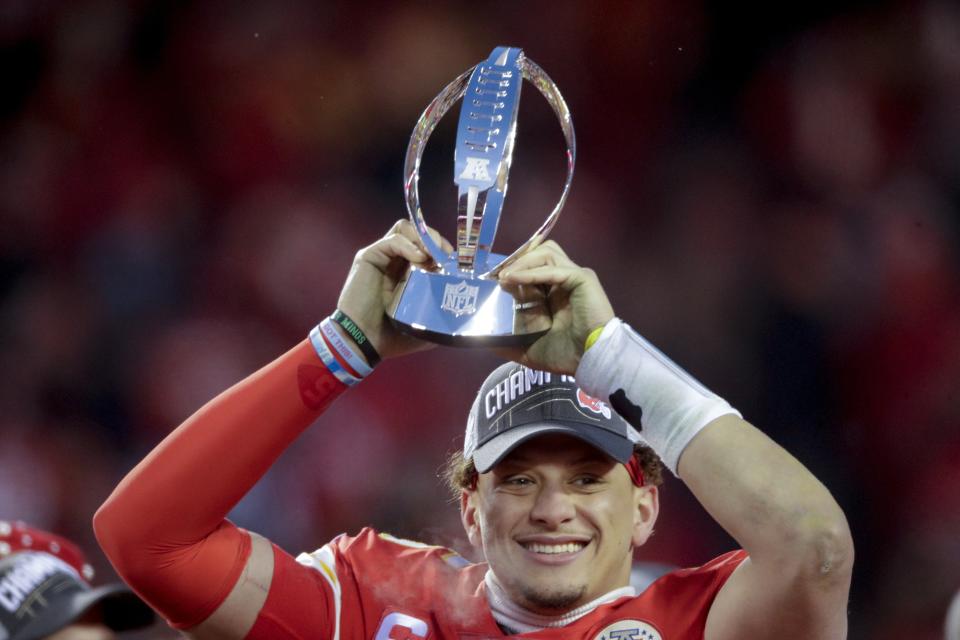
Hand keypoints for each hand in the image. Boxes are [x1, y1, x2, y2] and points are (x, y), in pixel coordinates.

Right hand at [337, 219, 452, 360]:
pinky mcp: (369, 257)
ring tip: (434, 255)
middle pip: (418, 233)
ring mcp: (382, 257)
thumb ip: (442, 313)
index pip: (428, 246)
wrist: (364, 343)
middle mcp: (395, 260)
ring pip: (405, 229)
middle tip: (448, 255)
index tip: (458, 262)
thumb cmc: (393, 337)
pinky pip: (392, 240)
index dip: (444, 249)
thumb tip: (468, 311)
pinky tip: (419, 259)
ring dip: (424, 238)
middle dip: (436, 239)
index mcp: (408, 272)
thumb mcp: (426, 324)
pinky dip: (409, 245)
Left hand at [497, 241, 614, 374]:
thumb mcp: (526, 349)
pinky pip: (554, 268)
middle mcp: (563, 280)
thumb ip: (506, 343)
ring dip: (522, 262)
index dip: (513, 268)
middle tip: (498, 274)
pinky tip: (513, 280)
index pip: (532, 266)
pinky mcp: (582, 278)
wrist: (588, 362)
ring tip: (504, 276)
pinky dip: (531, 272)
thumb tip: (481, 341)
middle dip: (517, 259)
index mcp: (553, 292)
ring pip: (546, 252)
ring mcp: (574, 277)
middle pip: (540, 252)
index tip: (493, 278)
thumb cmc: (564, 356)